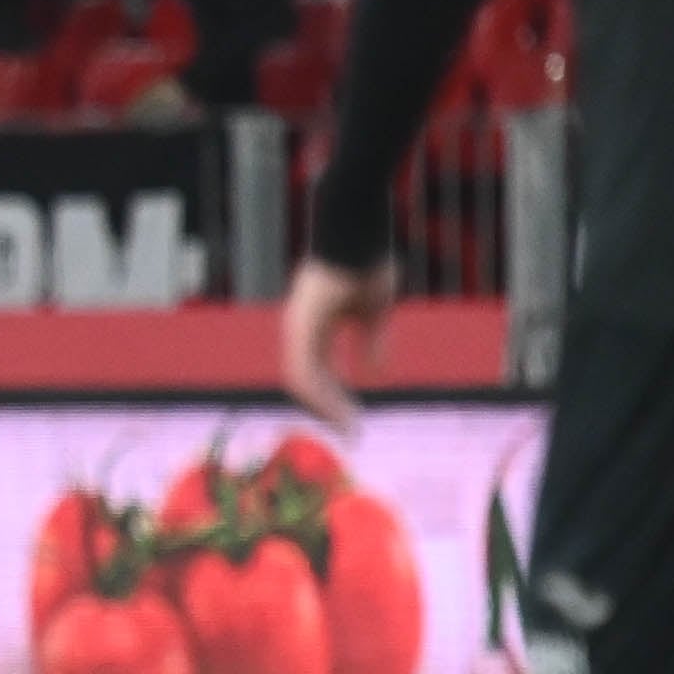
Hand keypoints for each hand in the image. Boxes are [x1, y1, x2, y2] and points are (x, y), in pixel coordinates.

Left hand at [278, 255, 393, 436]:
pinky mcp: (300, 327)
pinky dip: (318, 393)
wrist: (359, 240)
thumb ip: (372, 343)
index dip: (336, 397)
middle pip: (308, 382)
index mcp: (316, 330)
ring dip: (325, 407)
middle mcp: (302, 332)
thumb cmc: (366, 267)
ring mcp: (297, 329)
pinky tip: (337, 409)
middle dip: (330, 409)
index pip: (320, 373)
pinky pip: (302, 370)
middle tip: (351, 433)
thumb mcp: (374, 315)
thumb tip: (375, 371)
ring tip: (348, 427)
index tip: (355, 419)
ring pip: (302, 382)